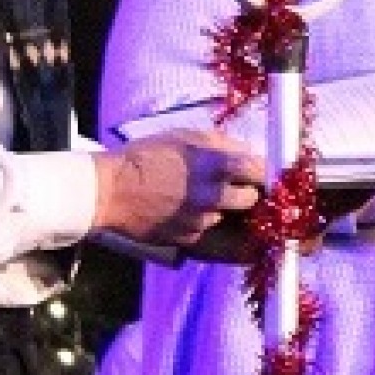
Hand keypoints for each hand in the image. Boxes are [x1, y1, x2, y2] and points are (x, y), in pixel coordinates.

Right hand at [91, 128, 263, 248]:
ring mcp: (204, 220)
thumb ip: (222, 144)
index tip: (259, 172)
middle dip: (246, 192)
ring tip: (198, 195)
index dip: (263, 172)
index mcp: (219, 166)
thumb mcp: (186, 136)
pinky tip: (182, 208)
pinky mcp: (190, 238)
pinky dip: (202, 220)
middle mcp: (216, 196)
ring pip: (228, 214)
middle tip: (234, 185)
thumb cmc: (148, 156)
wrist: (111, 191)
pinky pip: (207, 228)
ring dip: (222, 207)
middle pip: (252, 199)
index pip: (262, 172)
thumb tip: (246, 152)